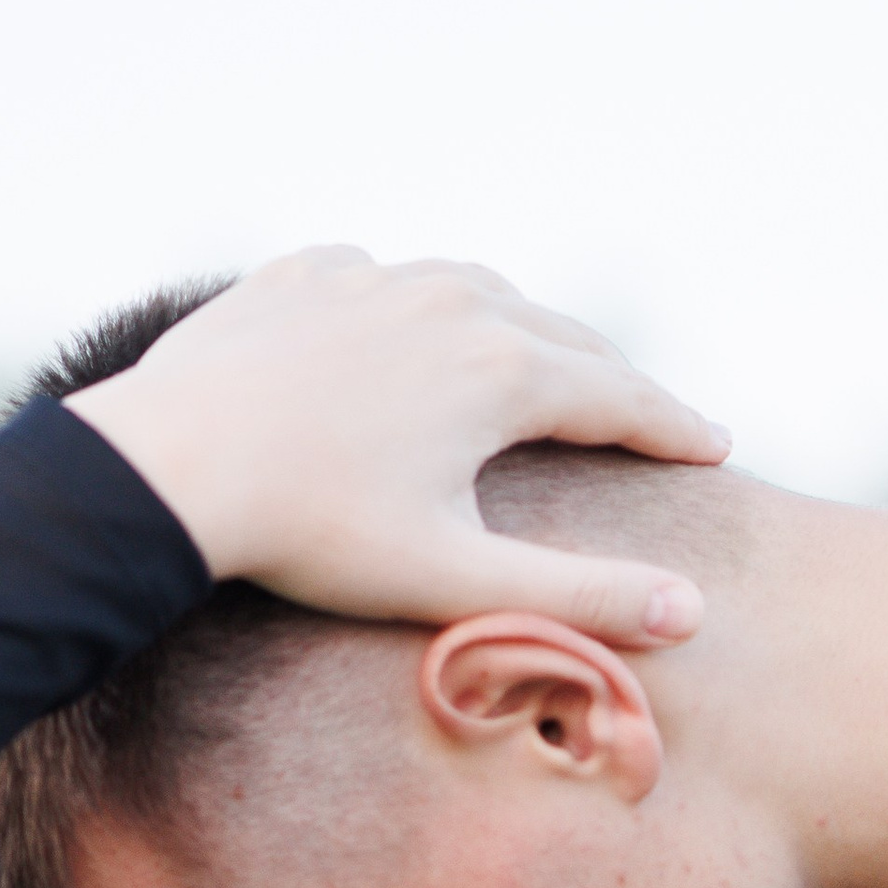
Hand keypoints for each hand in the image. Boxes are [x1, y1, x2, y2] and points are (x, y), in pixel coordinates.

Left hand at [64, 249, 729, 644]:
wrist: (170, 467)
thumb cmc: (315, 535)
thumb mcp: (457, 582)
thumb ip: (580, 597)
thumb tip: (691, 611)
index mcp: (505, 370)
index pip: (621, 398)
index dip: (676, 427)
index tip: (716, 448)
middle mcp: (452, 300)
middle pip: (563, 335)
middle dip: (614, 376)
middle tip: (650, 409)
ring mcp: (374, 277)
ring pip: (478, 290)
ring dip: (524, 326)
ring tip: (546, 358)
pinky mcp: (305, 275)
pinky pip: (385, 278)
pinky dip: (421, 305)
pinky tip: (415, 326)